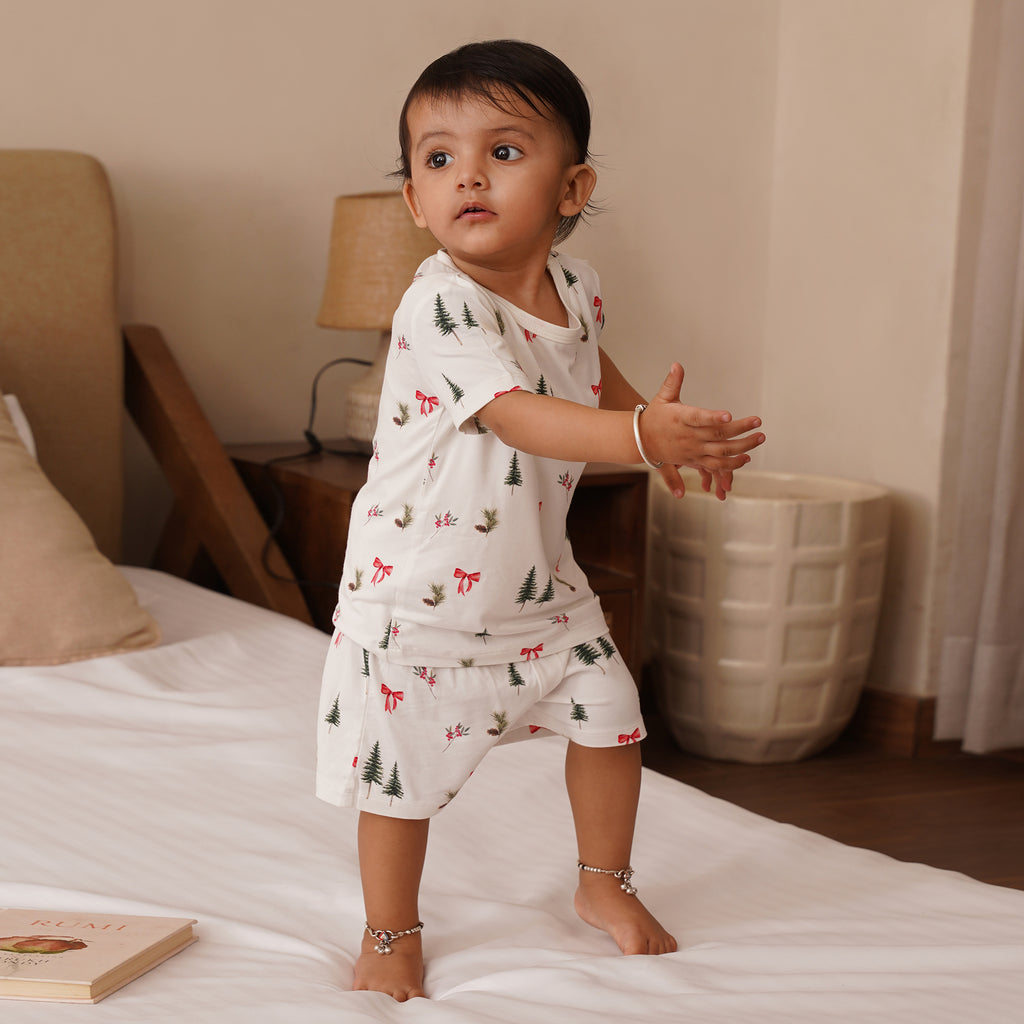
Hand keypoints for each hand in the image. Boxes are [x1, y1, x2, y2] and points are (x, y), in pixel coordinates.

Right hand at [641, 363, 763, 500]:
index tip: (729, 415)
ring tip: (759, 438)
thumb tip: (677, 365)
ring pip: (721, 452)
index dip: (714, 418)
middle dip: (740, 430)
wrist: (642, 441)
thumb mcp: (662, 398)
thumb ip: (672, 382)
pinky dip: (732, 464)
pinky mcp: (695, 460)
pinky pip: (716, 466)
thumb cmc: (655, 416)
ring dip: (742, 447)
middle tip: (758, 423)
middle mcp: (689, 436)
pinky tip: (747, 457)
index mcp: (681, 419)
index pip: (699, 418)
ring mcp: (693, 450)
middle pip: (717, 435)